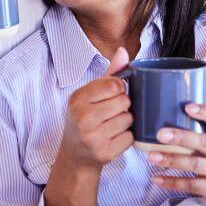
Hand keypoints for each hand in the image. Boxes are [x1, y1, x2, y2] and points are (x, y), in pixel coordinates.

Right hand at [55, 47, 133, 167]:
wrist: (75, 154)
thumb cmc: (85, 119)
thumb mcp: (90, 95)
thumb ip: (109, 74)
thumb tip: (123, 51)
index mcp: (77, 98)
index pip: (114, 84)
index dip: (119, 89)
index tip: (111, 95)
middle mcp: (82, 117)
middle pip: (124, 101)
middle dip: (122, 106)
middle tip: (110, 114)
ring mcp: (93, 136)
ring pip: (129, 119)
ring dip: (125, 122)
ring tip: (111, 126)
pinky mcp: (104, 152)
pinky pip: (130, 137)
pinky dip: (126, 138)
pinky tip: (113, 138)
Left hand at [147, 104, 205, 203]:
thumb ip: (204, 133)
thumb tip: (171, 119)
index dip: (205, 112)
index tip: (188, 106)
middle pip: (203, 142)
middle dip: (180, 137)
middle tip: (160, 134)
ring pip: (194, 164)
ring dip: (171, 160)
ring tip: (152, 157)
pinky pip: (190, 185)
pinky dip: (171, 182)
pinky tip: (157, 178)